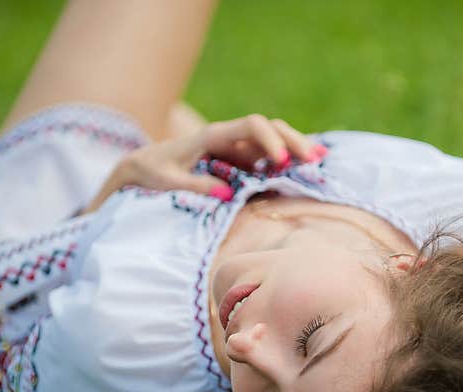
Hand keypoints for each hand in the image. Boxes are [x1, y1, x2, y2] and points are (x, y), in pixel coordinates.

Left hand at [118, 113, 327, 199]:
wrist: (143, 164)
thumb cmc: (153, 171)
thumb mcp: (168, 181)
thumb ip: (196, 186)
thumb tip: (228, 195)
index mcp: (214, 136)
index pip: (251, 126)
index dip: (269, 140)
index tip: (280, 162)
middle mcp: (230, 137)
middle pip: (270, 128)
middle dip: (293, 140)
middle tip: (314, 159)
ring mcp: (236, 148)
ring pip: (273, 140)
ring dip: (296, 148)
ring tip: (320, 160)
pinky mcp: (239, 161)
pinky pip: (267, 157)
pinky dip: (287, 160)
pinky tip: (306, 166)